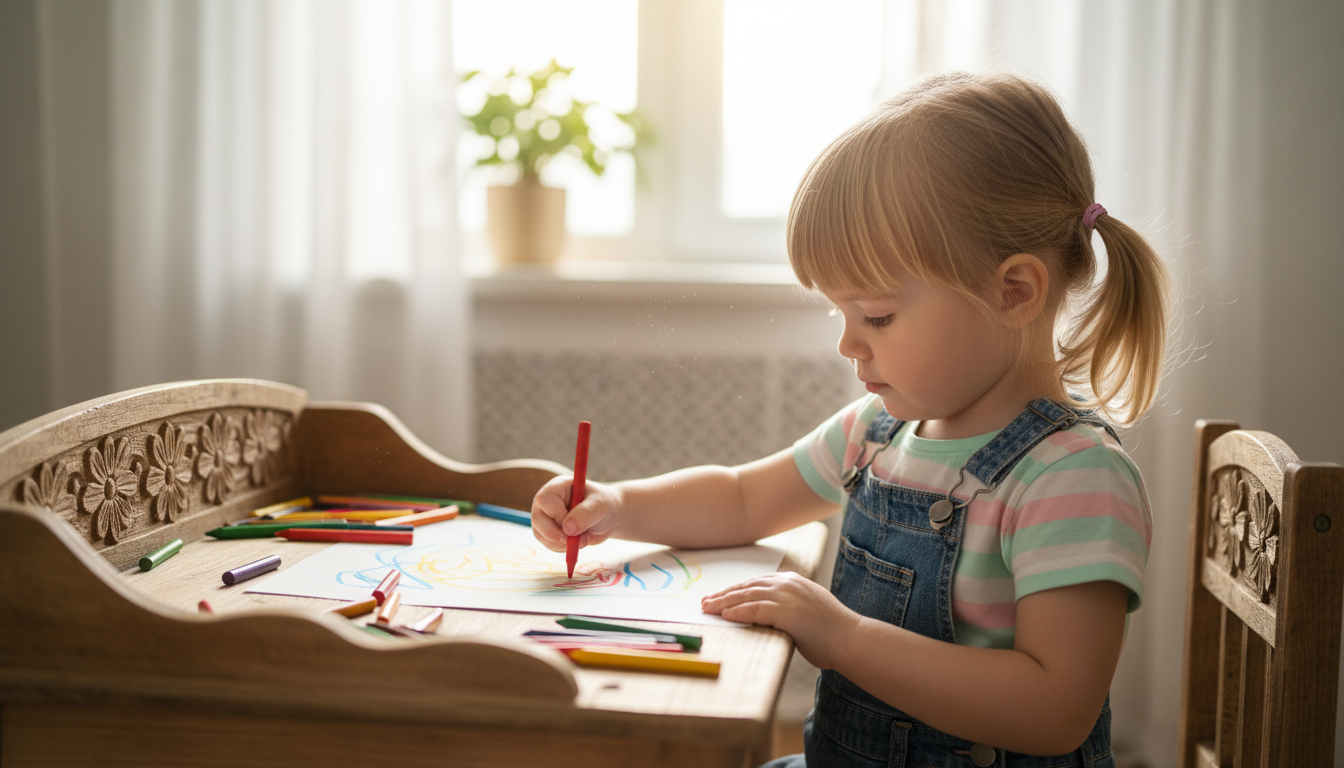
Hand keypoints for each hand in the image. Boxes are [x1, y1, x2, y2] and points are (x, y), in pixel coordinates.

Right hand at [531, 476, 620, 552]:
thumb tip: (567, 529)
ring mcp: (545, 517)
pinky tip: (577, 543)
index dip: (557, 516)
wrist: (607, 517)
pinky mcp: (547, 531)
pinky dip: (562, 548)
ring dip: (562, 543)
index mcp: (558, 486)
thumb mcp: (599, 506)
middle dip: (555, 534)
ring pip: (541, 534)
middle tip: (575, 542)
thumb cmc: (604, 505)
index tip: (573, 527)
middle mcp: (547, 501)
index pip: (545, 500)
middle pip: (537, 518)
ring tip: (584, 539)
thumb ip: (585, 514)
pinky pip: (548, 544)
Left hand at [700, 572, 858, 669]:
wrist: (849, 638)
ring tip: (708, 609)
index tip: (719, 596)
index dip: (734, 590)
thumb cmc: (829, 631)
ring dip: (723, 603)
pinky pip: (755, 609)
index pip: (755, 582)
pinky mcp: (787, 611)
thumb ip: (786, 607)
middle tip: (705, 602)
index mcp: (791, 580)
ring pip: (746, 596)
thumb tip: (766, 614)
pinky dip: (738, 612)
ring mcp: (787, 595)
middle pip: (746, 587)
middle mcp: (787, 583)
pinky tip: (725, 616)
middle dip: (723, 595)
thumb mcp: (805, 610)